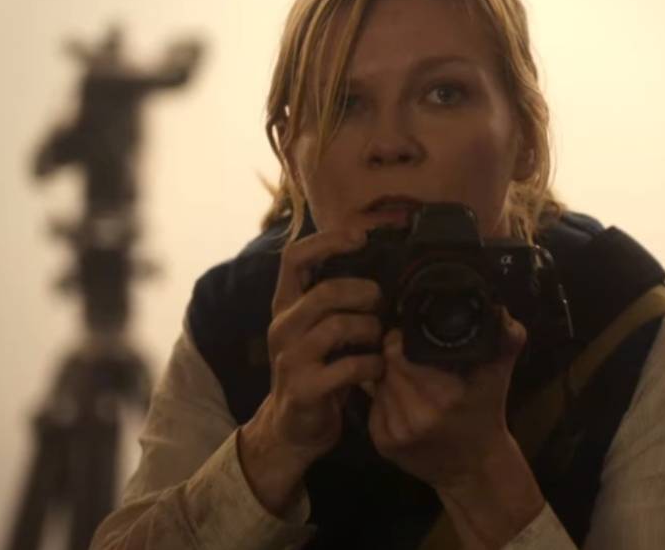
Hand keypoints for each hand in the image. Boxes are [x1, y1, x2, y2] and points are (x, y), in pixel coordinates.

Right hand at [239, 227, 384, 513]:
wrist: (292, 428)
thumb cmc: (317, 370)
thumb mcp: (321, 331)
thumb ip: (338, 302)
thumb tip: (381, 271)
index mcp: (286, 305)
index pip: (295, 257)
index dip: (328, 241)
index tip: (361, 236)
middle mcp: (283, 326)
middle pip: (325, 291)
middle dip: (363, 293)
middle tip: (382, 303)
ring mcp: (290, 358)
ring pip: (338, 326)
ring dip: (370, 331)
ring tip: (379, 340)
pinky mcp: (304, 388)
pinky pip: (348, 367)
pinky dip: (372, 366)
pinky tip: (377, 370)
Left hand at [367, 308, 526, 490]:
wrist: (474, 468)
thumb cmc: (486, 413)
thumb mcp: (498, 375)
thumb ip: (505, 339)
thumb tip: (499, 308)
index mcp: (444, 396)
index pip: (398, 352)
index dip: (401, 338)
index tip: (410, 335)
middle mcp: (416, 416)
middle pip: (386, 365)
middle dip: (395, 355)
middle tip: (408, 353)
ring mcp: (396, 433)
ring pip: (377, 384)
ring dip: (388, 376)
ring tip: (408, 375)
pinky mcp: (382, 444)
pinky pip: (373, 405)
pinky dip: (384, 397)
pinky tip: (403, 398)